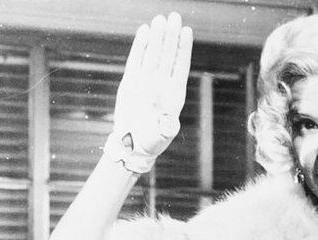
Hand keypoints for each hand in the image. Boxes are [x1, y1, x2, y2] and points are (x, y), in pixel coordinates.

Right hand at [107, 13, 192, 169]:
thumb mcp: (162, 136)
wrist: (132, 145)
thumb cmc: (151, 142)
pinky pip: (136, 59)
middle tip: (174, 17)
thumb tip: (170, 122)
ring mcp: (146, 81)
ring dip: (157, 37)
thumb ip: (166, 128)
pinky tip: (144, 31)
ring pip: (153, 54)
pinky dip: (140, 46)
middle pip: (168, 55)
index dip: (183, 48)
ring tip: (160, 19)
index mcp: (174, 94)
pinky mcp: (131, 81)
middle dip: (171, 36)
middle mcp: (161, 84)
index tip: (186, 31)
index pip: (180, 66)